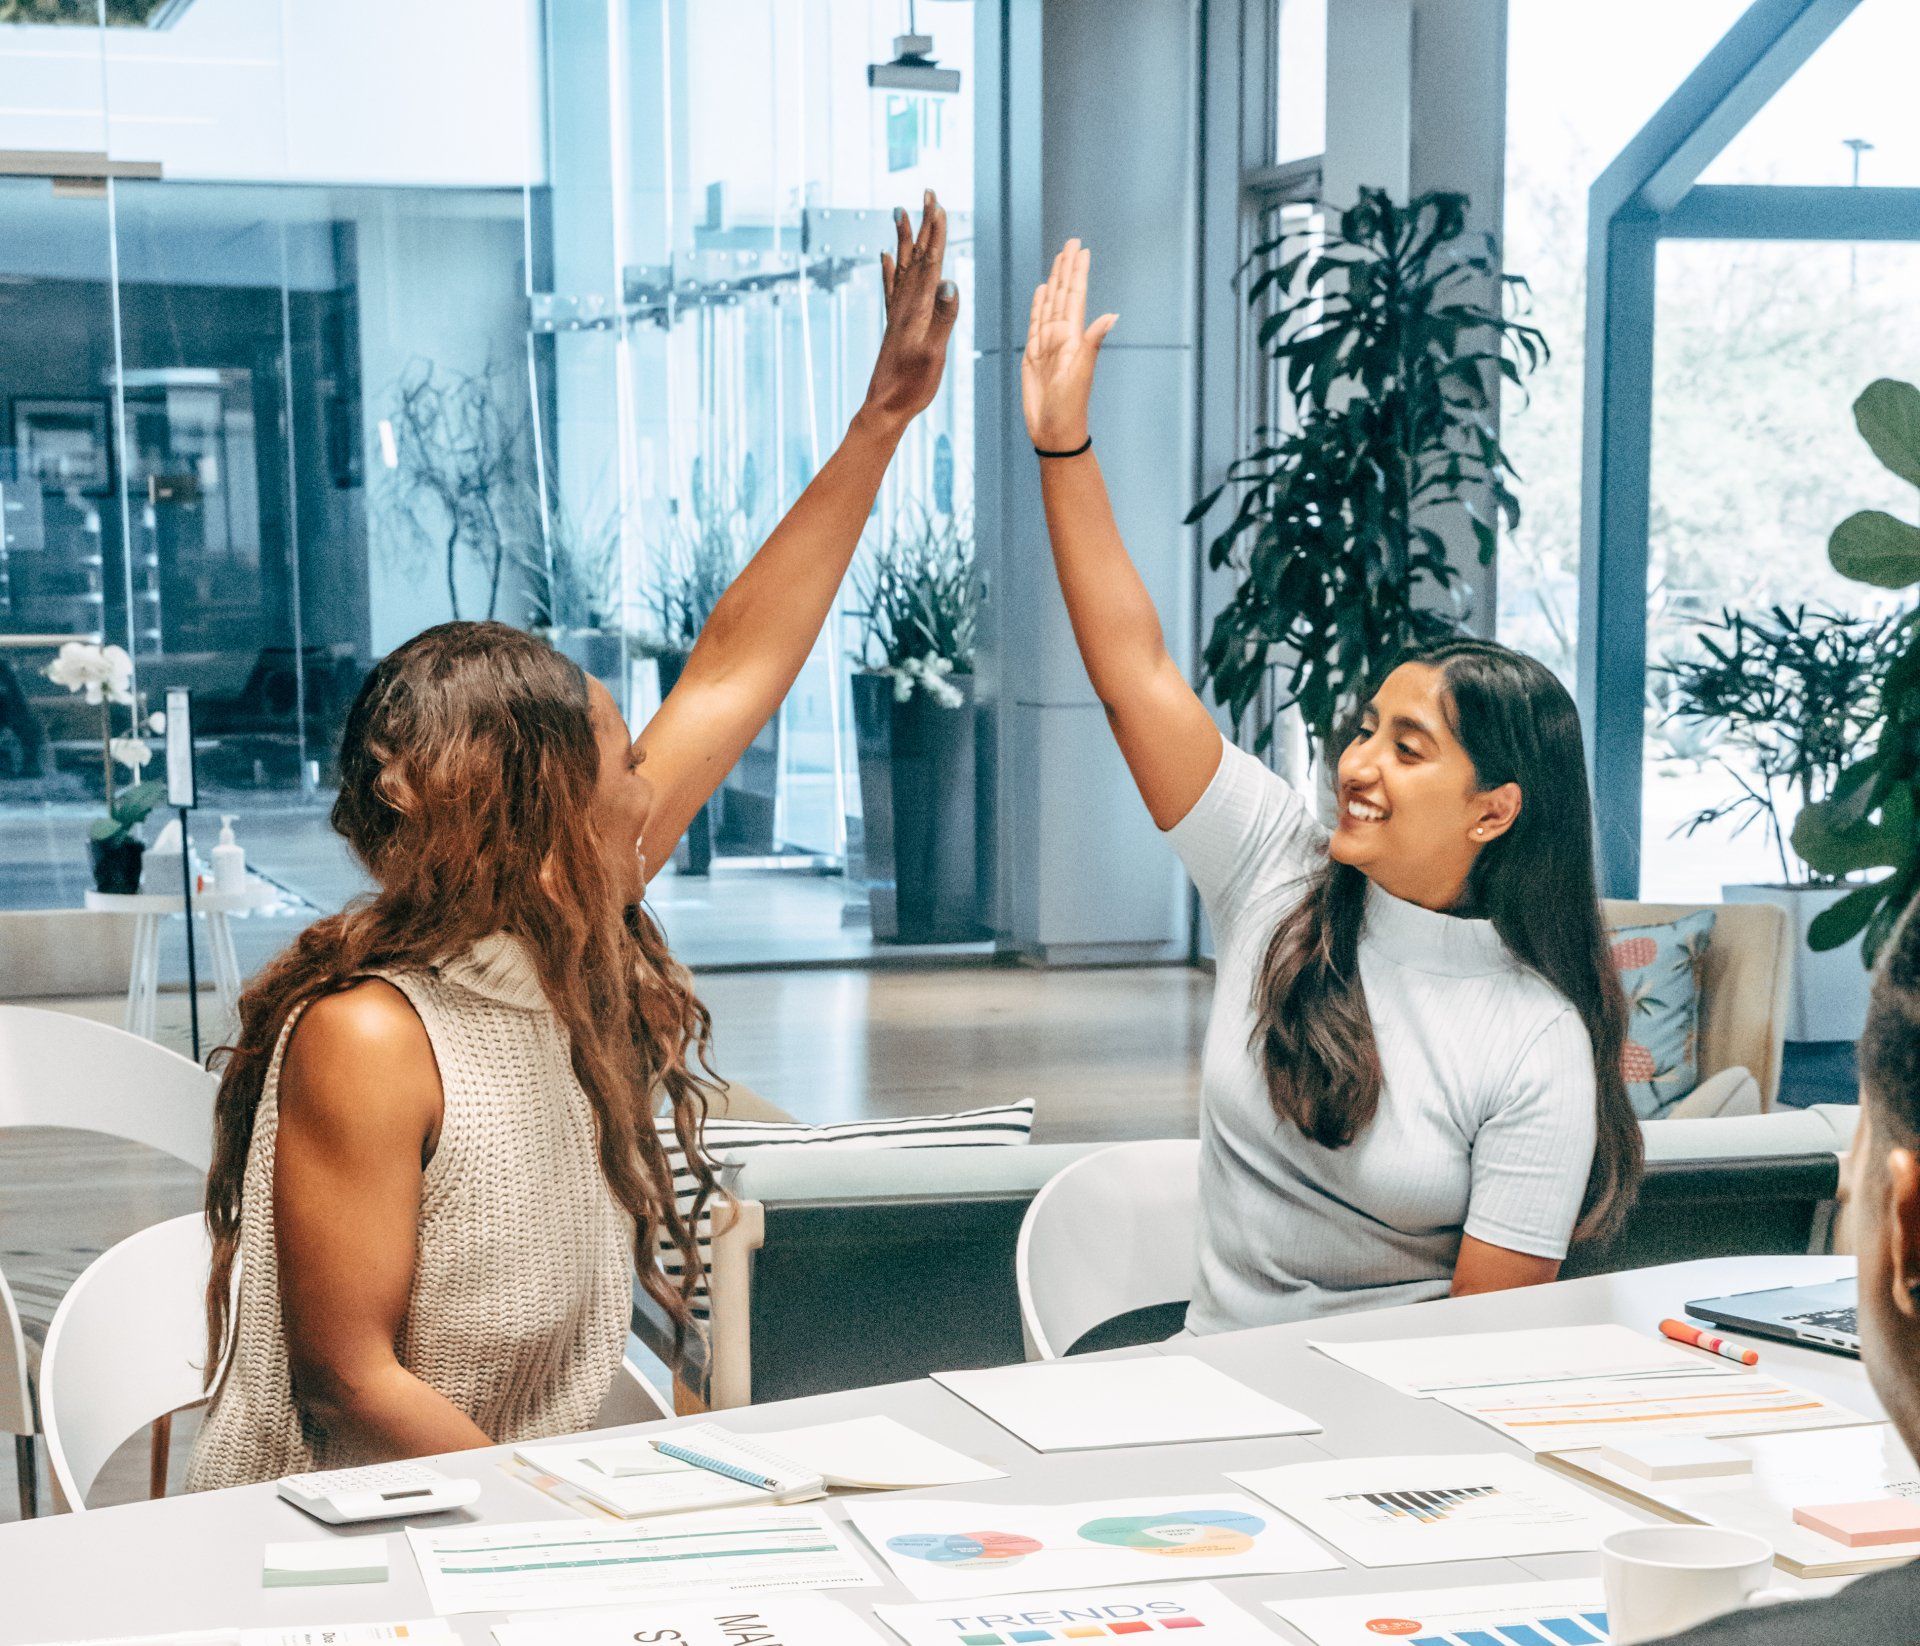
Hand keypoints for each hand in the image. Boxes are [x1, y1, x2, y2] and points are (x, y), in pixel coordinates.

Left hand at [861, 191, 960, 429]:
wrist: (884, 407)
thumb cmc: (911, 385)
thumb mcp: (933, 353)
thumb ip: (942, 318)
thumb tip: (950, 283)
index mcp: (917, 309)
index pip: (930, 263)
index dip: (935, 233)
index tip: (938, 204)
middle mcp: (905, 306)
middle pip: (917, 256)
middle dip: (923, 224)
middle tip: (927, 192)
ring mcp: (898, 314)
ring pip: (903, 266)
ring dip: (905, 239)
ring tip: (901, 212)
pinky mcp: (894, 325)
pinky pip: (891, 288)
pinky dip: (889, 269)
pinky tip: (885, 256)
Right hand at [1021, 239, 1117, 450]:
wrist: (1054, 432)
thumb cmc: (1070, 407)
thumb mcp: (1082, 373)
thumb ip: (1093, 342)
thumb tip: (1112, 315)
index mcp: (1074, 337)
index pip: (1076, 297)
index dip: (1078, 273)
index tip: (1082, 249)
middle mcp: (1061, 336)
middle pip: (1063, 294)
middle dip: (1067, 268)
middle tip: (1072, 242)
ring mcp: (1047, 345)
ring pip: (1050, 304)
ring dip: (1054, 282)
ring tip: (1059, 260)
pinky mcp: (1033, 355)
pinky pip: (1035, 323)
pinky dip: (1039, 305)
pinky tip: (1041, 291)